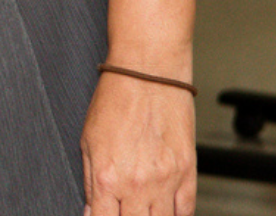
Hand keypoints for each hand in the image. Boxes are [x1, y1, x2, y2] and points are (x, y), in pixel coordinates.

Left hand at [82, 69, 196, 215]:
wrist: (148, 72)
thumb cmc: (116, 99)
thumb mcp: (87, 140)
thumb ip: (90, 180)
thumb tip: (91, 209)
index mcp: (107, 176)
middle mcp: (137, 184)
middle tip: (123, 210)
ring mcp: (166, 180)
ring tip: (142, 209)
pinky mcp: (188, 171)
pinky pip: (186, 210)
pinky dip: (176, 215)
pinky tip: (165, 211)